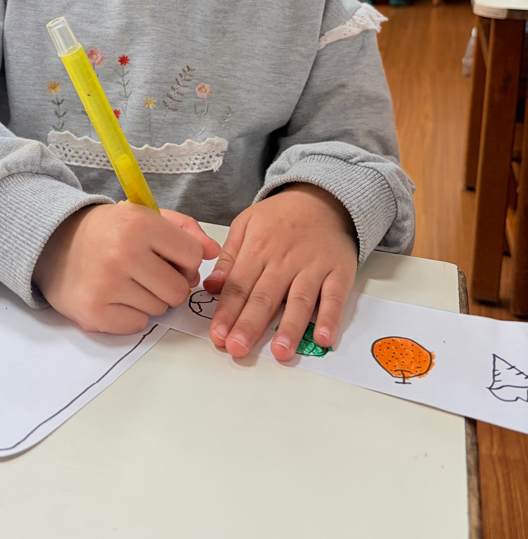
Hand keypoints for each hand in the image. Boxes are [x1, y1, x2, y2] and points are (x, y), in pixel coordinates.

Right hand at [34, 203, 220, 333]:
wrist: (53, 243)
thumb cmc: (107, 230)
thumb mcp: (144, 216)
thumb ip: (184, 230)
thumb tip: (214, 252)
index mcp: (139, 224)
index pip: (193, 256)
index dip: (187, 260)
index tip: (170, 257)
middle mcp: (123, 253)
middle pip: (178, 290)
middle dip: (171, 284)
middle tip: (149, 273)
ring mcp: (107, 285)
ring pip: (159, 309)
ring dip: (150, 299)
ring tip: (128, 281)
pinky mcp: (95, 313)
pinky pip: (138, 325)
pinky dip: (131, 314)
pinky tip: (115, 296)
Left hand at [203, 184, 357, 361]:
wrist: (324, 199)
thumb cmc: (281, 216)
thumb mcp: (247, 224)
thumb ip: (229, 257)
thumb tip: (212, 286)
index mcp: (258, 248)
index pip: (239, 285)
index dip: (227, 312)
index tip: (217, 335)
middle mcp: (285, 259)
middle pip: (265, 296)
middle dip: (250, 324)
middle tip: (238, 349)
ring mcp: (313, 266)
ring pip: (300, 300)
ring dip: (290, 328)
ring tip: (279, 352)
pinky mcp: (339, 271)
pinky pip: (335, 296)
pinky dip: (330, 317)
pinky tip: (323, 338)